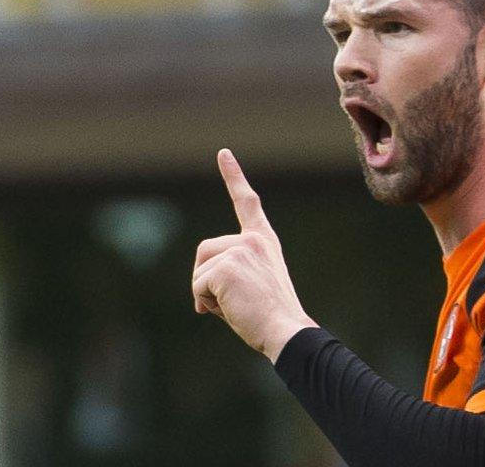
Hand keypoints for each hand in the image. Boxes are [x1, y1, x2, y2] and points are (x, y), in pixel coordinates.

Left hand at [192, 148, 317, 362]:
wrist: (286, 330)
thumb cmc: (271, 318)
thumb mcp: (254, 286)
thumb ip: (232, 274)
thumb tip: (200, 294)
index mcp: (263, 242)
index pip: (247, 203)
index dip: (234, 177)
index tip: (223, 154)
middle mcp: (252, 240)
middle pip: (205, 251)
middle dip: (206, 280)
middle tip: (233, 302)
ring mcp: (240, 249)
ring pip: (199, 270)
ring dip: (207, 294)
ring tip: (235, 306)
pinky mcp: (227, 264)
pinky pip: (197, 285)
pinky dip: (206, 303)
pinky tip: (230, 309)